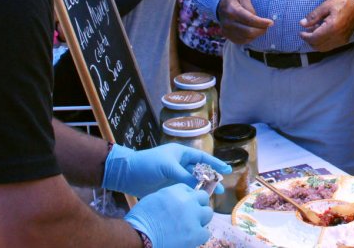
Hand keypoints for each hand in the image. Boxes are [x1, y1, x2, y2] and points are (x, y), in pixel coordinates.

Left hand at [103, 143, 230, 197]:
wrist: (127, 174)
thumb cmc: (147, 163)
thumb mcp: (168, 167)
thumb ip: (184, 176)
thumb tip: (199, 186)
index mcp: (181, 153)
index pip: (202, 158)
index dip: (215, 163)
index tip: (227, 169)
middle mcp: (180, 164)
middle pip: (200, 171)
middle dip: (211, 179)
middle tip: (221, 188)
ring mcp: (175, 176)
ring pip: (193, 182)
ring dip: (202, 189)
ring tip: (212, 197)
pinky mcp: (170, 187)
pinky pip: (185, 190)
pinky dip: (192, 195)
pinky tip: (198, 201)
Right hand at [125, 184, 211, 247]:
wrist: (139, 235)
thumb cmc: (141, 218)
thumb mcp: (154, 198)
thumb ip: (170, 197)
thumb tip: (177, 200)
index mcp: (176, 191)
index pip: (190, 189)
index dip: (189, 197)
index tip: (186, 204)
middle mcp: (188, 201)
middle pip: (203, 198)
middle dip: (199, 205)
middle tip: (192, 214)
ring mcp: (193, 217)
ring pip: (208, 213)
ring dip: (201, 219)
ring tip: (191, 226)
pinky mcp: (196, 233)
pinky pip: (205, 232)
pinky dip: (199, 235)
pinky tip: (191, 237)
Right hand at [217, 0, 272, 44]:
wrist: (220, 4)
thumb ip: (250, 8)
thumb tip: (257, 19)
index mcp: (232, 10)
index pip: (249, 20)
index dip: (261, 23)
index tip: (271, 22)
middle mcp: (228, 22)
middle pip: (248, 32)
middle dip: (261, 30)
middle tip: (267, 26)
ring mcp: (226, 31)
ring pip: (246, 38)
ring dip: (256, 35)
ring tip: (261, 28)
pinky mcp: (227, 36)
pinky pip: (241, 41)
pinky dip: (250, 38)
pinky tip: (254, 32)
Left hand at [299, 0, 353, 51]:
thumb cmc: (341, 3)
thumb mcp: (325, 6)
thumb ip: (313, 16)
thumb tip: (302, 24)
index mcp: (331, 27)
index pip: (314, 38)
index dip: (305, 37)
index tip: (300, 32)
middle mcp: (336, 37)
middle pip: (318, 46)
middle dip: (309, 41)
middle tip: (305, 32)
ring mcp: (341, 41)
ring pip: (323, 48)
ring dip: (315, 43)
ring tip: (313, 32)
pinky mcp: (344, 41)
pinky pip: (330, 47)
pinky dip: (323, 43)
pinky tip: (321, 34)